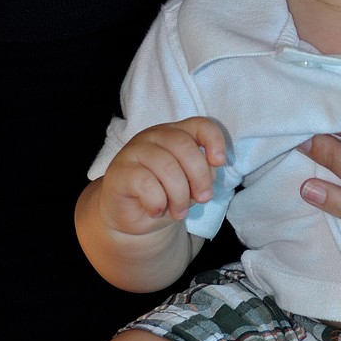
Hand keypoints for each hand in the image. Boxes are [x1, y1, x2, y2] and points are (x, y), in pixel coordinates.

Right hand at [99, 118, 226, 236]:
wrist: (130, 215)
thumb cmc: (165, 195)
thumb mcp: (191, 184)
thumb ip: (202, 173)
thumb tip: (210, 169)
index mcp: (176, 134)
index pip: (200, 125)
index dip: (214, 140)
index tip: (219, 162)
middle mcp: (155, 136)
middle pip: (185, 147)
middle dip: (200, 177)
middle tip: (202, 199)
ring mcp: (135, 150)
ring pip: (167, 167)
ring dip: (179, 196)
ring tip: (179, 211)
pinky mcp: (120, 170)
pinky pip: (147, 184)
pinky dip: (157, 202)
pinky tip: (155, 210)